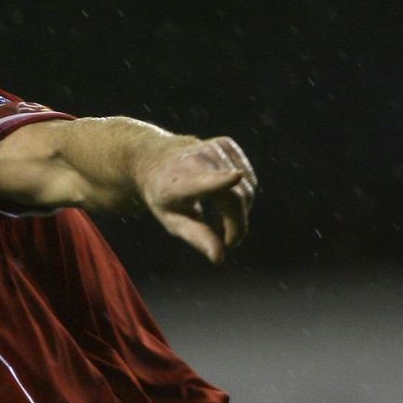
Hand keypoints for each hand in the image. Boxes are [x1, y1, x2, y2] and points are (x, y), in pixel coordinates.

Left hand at [138, 136, 257, 262]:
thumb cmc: (163, 196)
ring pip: (246, 188)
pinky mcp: (226, 144)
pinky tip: (222, 197)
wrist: (154, 160)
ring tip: (221, 221)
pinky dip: (241, 192)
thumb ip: (197, 237)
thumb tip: (219, 258)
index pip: (202, 182)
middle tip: (229, 242)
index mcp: (180, 181)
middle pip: (236, 197)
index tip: (235, 177)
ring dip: (240, 210)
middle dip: (238, 223)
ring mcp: (213, 148)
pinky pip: (248, 177)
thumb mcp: (172, 221)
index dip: (220, 182)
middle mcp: (196, 159)